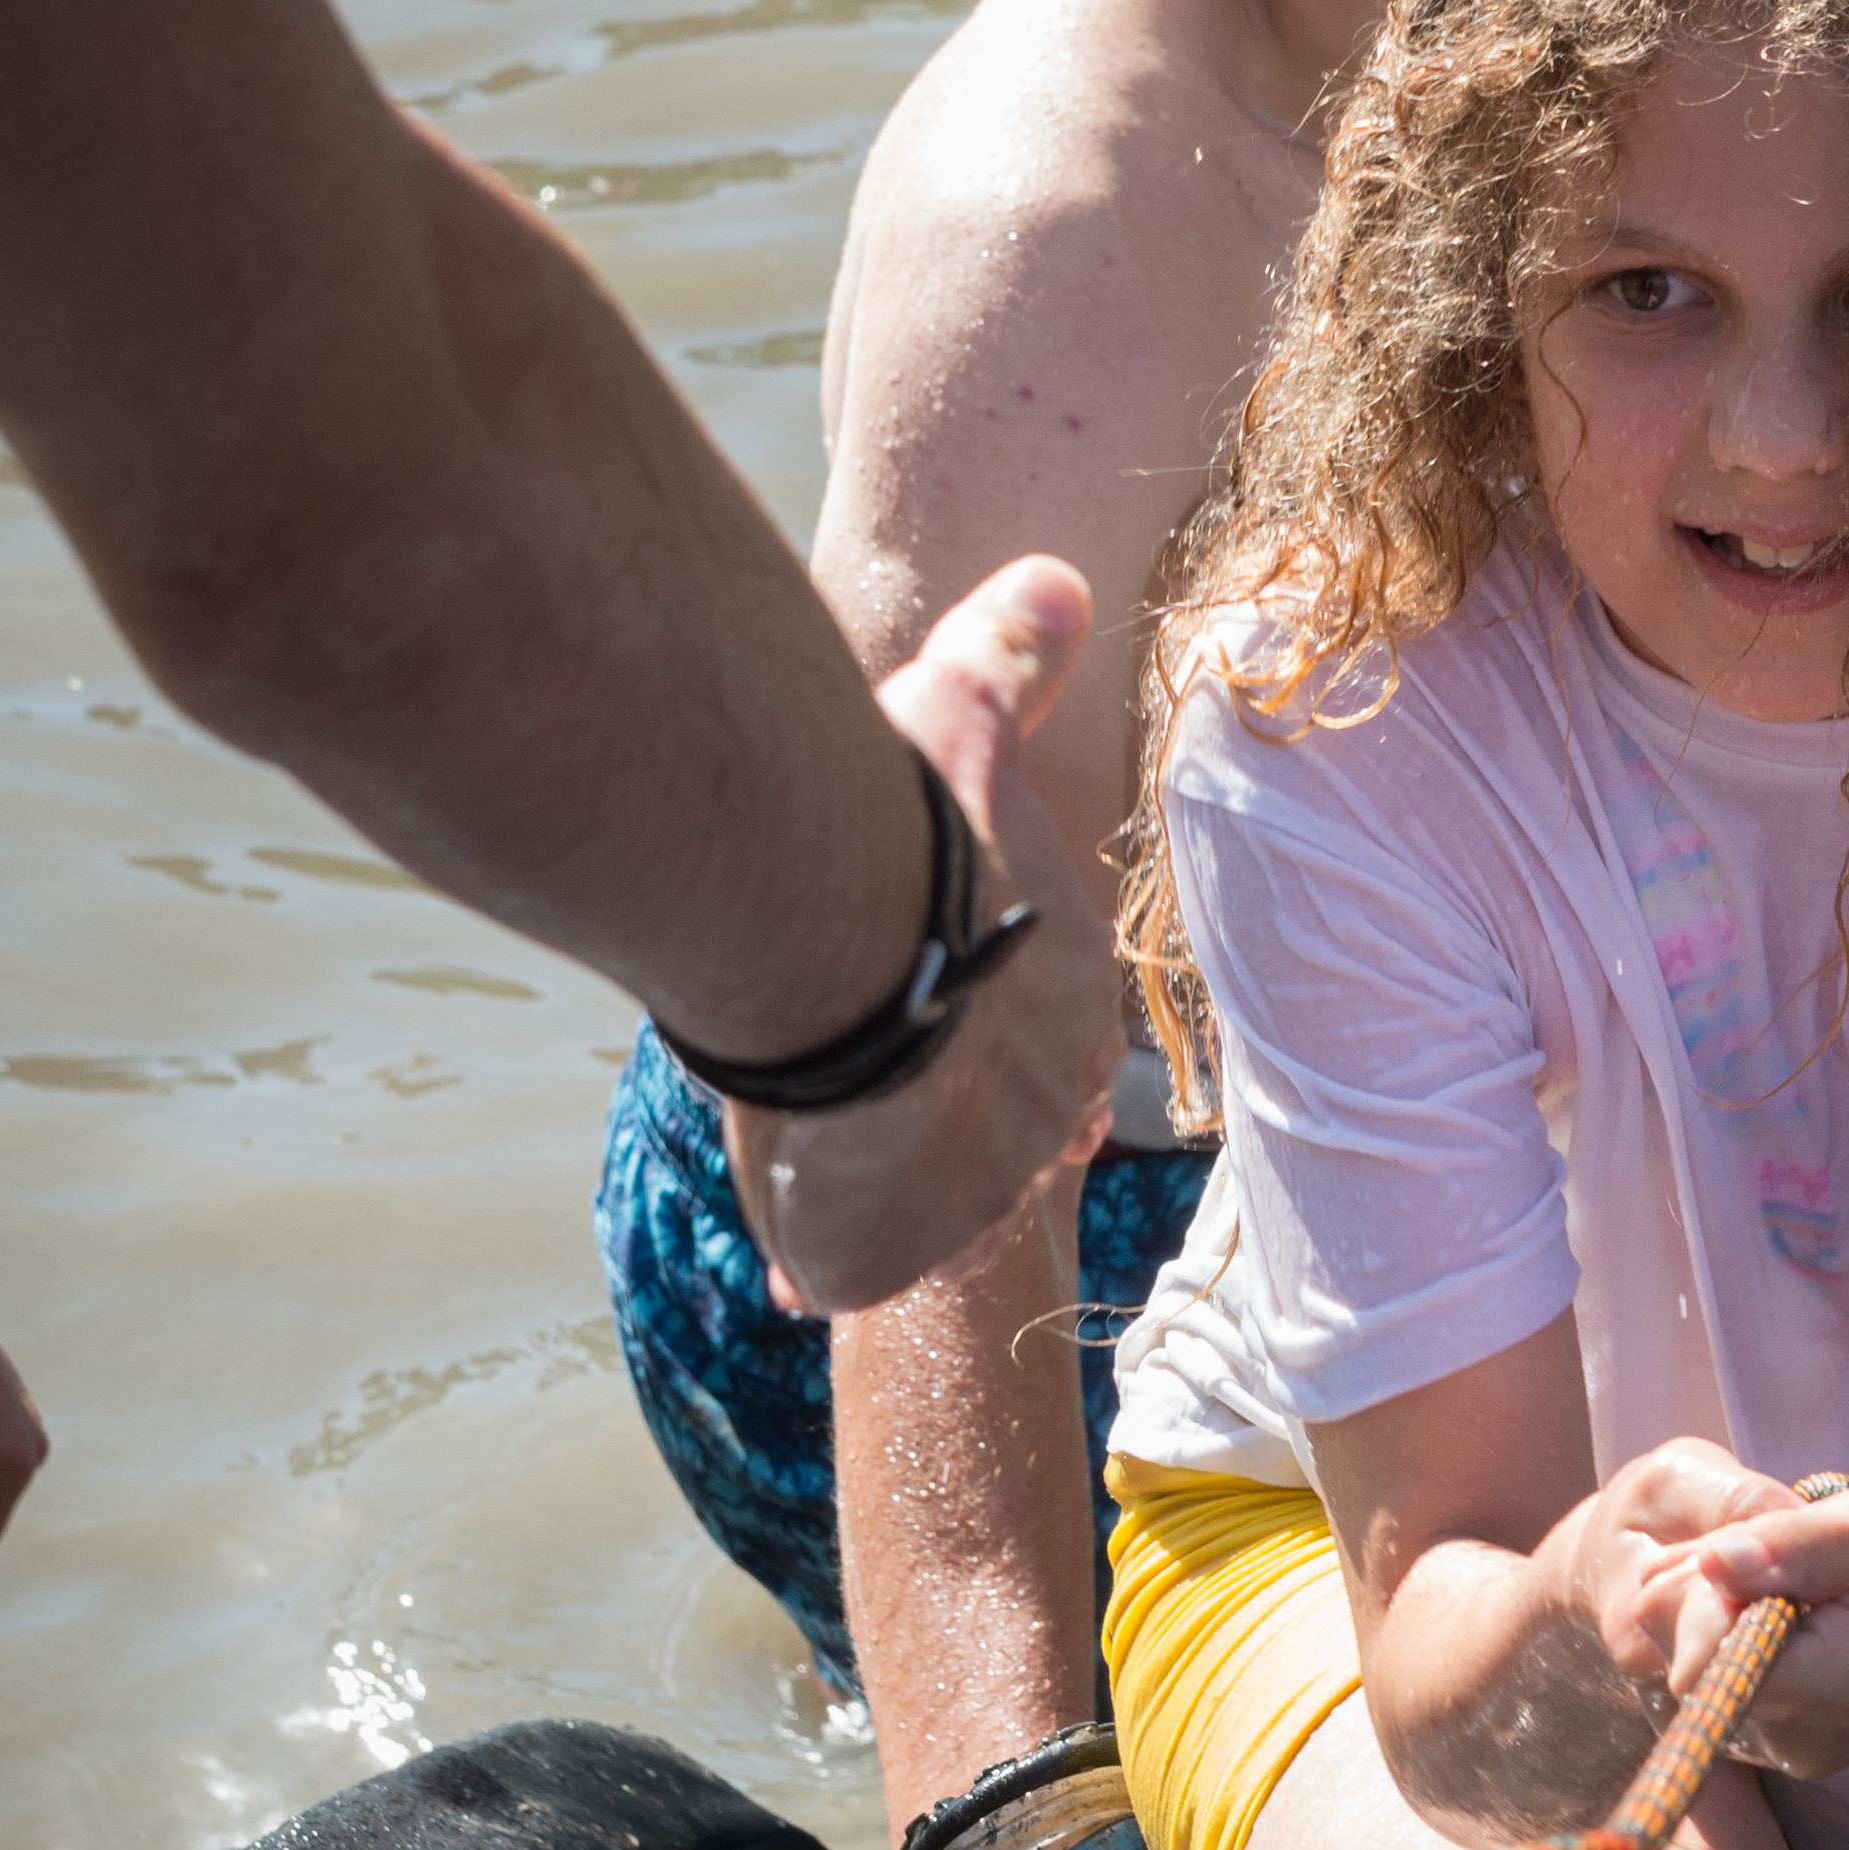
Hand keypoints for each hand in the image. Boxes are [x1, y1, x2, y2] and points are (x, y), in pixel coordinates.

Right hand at [724, 556, 1120, 1315]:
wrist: (826, 931)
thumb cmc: (898, 819)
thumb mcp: (963, 713)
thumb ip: (1010, 658)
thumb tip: (1059, 582)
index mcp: (1071, 994)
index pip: (1035, 1028)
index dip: (970, 1024)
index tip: (919, 1020)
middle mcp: (1044, 1106)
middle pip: (975, 1118)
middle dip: (920, 1109)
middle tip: (847, 1081)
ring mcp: (968, 1192)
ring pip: (913, 1195)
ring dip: (864, 1180)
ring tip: (802, 1147)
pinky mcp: (882, 1254)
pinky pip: (845, 1266)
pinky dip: (812, 1251)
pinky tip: (777, 1243)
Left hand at [1589, 1445, 1848, 1783]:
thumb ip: (1794, 1547)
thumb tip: (1708, 1558)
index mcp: (1826, 1690)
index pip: (1696, 1656)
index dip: (1700, 1590)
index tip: (1754, 1549)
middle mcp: (1795, 1741)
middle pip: (1680, 1661)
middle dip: (1702, 1592)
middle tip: (1774, 1552)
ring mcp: (1787, 1753)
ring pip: (1694, 1670)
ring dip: (1720, 1612)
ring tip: (1793, 1581)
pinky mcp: (1784, 1746)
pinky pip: (1722, 1684)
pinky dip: (1738, 1639)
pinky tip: (1791, 1611)